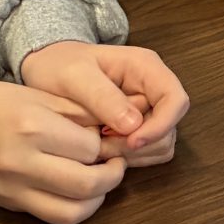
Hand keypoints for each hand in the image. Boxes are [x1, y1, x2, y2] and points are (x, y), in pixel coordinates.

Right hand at [0, 81, 125, 223]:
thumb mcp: (39, 95)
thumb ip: (79, 113)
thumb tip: (117, 130)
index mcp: (32, 126)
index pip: (90, 147)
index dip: (106, 144)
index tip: (106, 138)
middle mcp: (23, 162)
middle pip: (88, 183)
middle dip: (112, 175)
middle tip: (116, 162)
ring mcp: (15, 188)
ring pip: (75, 210)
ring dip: (99, 197)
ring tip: (102, 179)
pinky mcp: (12, 205)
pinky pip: (56, 218)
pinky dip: (77, 210)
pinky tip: (81, 193)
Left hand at [19, 41, 187, 162]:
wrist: (47, 69)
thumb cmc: (59, 65)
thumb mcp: (74, 75)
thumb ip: (102, 96)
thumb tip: (133, 124)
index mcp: (145, 67)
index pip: (175, 99)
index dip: (161, 125)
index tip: (132, 141)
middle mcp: (152, 88)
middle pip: (169, 127)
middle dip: (139, 143)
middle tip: (101, 142)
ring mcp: (148, 110)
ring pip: (161, 144)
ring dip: (133, 153)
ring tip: (98, 144)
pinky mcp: (139, 128)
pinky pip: (148, 152)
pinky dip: (129, 157)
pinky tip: (103, 148)